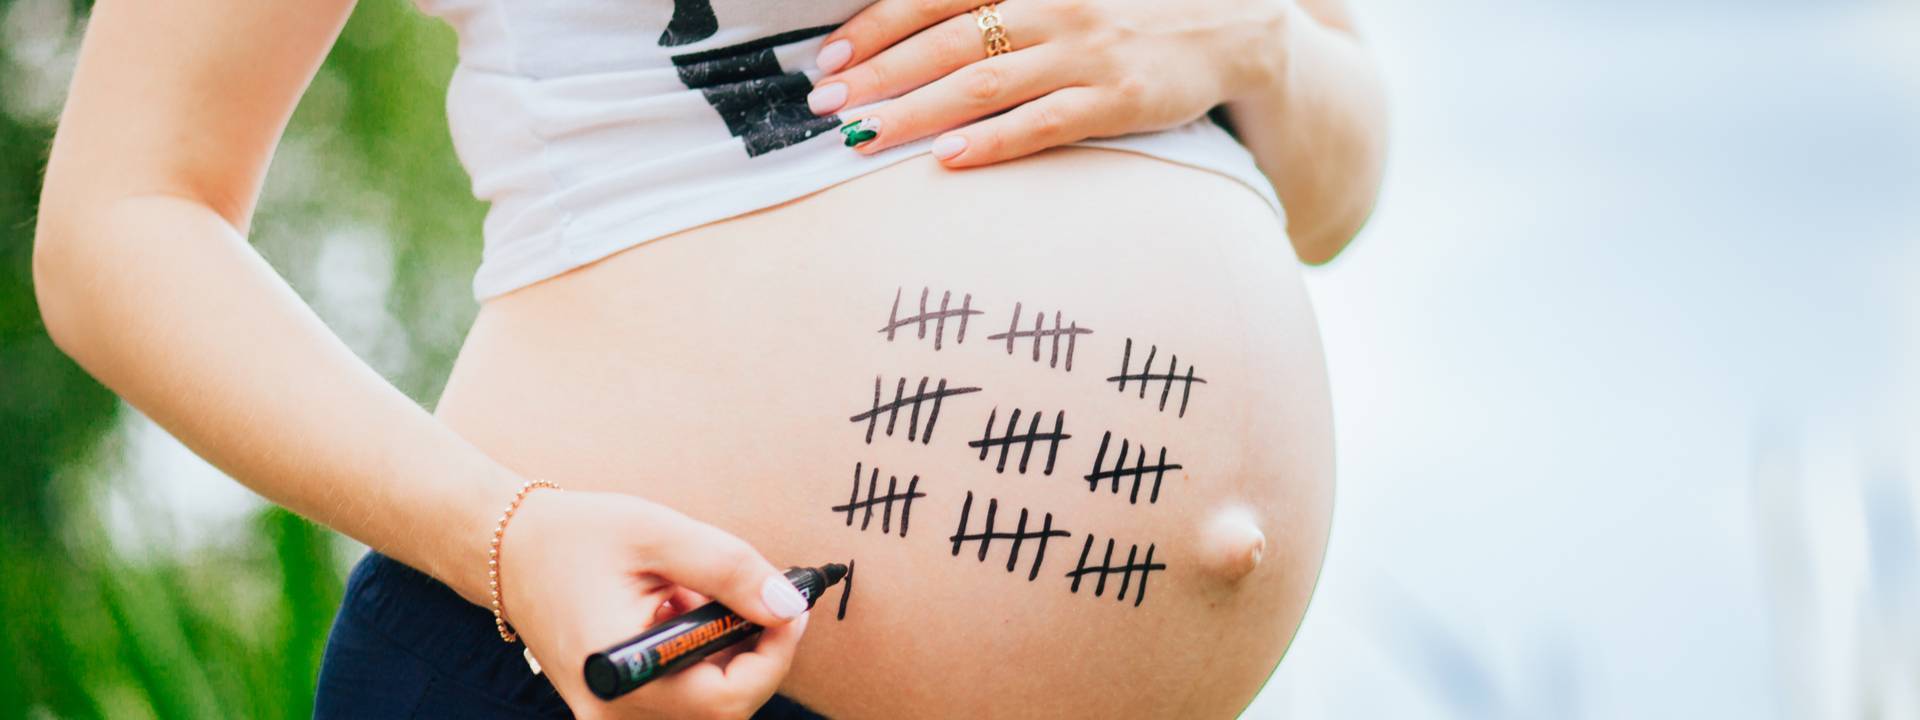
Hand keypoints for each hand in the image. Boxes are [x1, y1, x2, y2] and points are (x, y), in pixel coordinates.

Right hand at [497, 489, 812, 718]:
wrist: (508, 549)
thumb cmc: (576, 537)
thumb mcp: (659, 535)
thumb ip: (728, 570)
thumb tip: (787, 604)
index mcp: (624, 672)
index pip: (728, 698)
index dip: (775, 655)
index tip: (792, 607)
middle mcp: (615, 711)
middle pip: (722, 707)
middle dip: (752, 651)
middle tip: (756, 594)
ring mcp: (612, 715)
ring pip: (705, 704)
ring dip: (722, 653)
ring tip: (692, 595)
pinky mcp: (615, 706)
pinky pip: (680, 698)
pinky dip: (698, 658)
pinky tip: (676, 611)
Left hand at [807, 0, 1292, 165]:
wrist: (1229, 23)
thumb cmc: (1124, 7)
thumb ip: (993, 0)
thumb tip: (918, 28)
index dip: (878, 23)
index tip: (831, 53)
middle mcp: (1050, 5)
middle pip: (946, 41)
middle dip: (877, 74)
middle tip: (824, 103)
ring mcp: (1083, 53)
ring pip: (981, 84)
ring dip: (913, 112)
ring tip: (860, 135)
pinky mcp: (1115, 99)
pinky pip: (1042, 124)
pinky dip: (992, 142)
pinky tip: (948, 160)